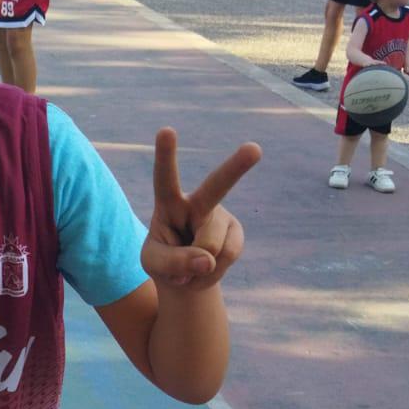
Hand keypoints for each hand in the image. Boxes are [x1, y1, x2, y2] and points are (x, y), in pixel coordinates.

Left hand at [141, 127, 259, 291]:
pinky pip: (226, 256)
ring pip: (210, 245)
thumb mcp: (154, 264)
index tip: (166, 130)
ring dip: (198, 265)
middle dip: (236, 167)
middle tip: (254, 149)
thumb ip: (172, 262)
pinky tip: (208, 267)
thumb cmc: (164, 262)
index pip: (165, 178)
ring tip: (192, 265)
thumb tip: (206, 259)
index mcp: (170, 202)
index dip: (165, 155)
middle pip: (217, 186)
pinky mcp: (236, 234)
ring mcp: (221, 217)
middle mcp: (198, 203)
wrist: (188, 278)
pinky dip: (213, 270)